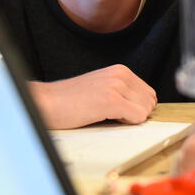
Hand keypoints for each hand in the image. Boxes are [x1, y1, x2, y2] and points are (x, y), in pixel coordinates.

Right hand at [29, 64, 156, 128]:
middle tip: (112, 115)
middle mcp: (121, 75)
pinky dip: (127, 123)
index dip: (137, 107)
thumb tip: (146, 108)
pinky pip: (138, 117)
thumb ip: (123, 92)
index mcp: (121, 70)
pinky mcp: (111, 100)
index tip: (120, 111)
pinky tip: (107, 118)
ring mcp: (117, 86)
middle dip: (136, 113)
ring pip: (146, 110)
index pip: (149, 93)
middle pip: (150, 102)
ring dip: (130, 118)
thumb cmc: (70, 100)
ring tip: (106, 115)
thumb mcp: (102, 87)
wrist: (44, 102)